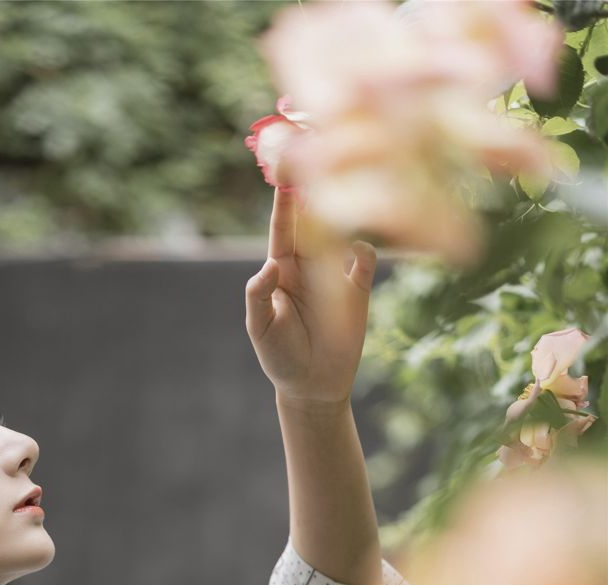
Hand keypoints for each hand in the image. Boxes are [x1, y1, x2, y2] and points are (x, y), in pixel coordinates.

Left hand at [245, 186, 376, 407]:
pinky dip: (363, 248)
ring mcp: (335, 273)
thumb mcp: (261, 328)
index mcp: (282, 268)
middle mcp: (309, 263)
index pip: (283, 228)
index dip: (284, 202)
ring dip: (343, 213)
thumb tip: (270, 264)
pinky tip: (356, 250)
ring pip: (342, 232)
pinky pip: (365, 257)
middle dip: (316, 191)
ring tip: (342, 194)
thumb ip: (259, 295)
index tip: (285, 173)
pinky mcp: (357, 289)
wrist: (313, 386)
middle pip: (315, 219)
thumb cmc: (279, 357)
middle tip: (319, 158)